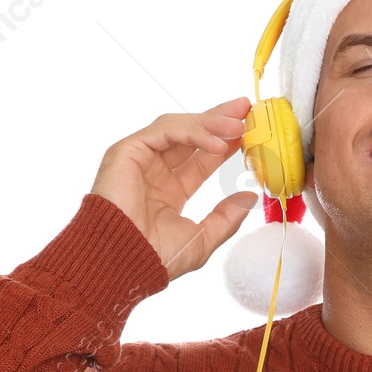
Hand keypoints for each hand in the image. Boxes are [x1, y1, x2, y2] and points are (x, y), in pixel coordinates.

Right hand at [90, 98, 260, 281]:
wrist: (122, 262)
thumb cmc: (155, 258)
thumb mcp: (202, 239)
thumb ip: (226, 218)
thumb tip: (249, 197)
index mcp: (169, 190)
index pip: (201, 158)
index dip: (225, 143)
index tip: (249, 131)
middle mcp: (153, 171)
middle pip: (190, 135)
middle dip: (218, 120)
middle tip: (245, 109)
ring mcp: (139, 159)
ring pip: (177, 128)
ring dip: (209, 123)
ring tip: (237, 125)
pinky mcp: (126, 151)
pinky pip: (164, 131)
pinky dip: (192, 132)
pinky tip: (217, 143)